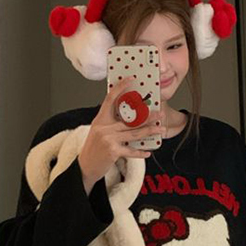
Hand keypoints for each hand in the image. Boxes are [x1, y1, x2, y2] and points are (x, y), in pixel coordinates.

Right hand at [78, 75, 165, 193]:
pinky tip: (148, 153)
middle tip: (160, 114)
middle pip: (130, 120)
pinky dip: (140, 153)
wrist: (85, 167)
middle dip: (148, 117)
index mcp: (100, 119)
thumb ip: (111, 123)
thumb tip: (129, 117)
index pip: (110, 99)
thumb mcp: (98, 131)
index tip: (131, 79)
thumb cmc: (93, 149)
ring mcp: (108, 139)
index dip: (120, 87)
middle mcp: (104, 127)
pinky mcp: (112, 151)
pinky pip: (131, 151)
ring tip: (160, 130)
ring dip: (149, 131)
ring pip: (134, 134)